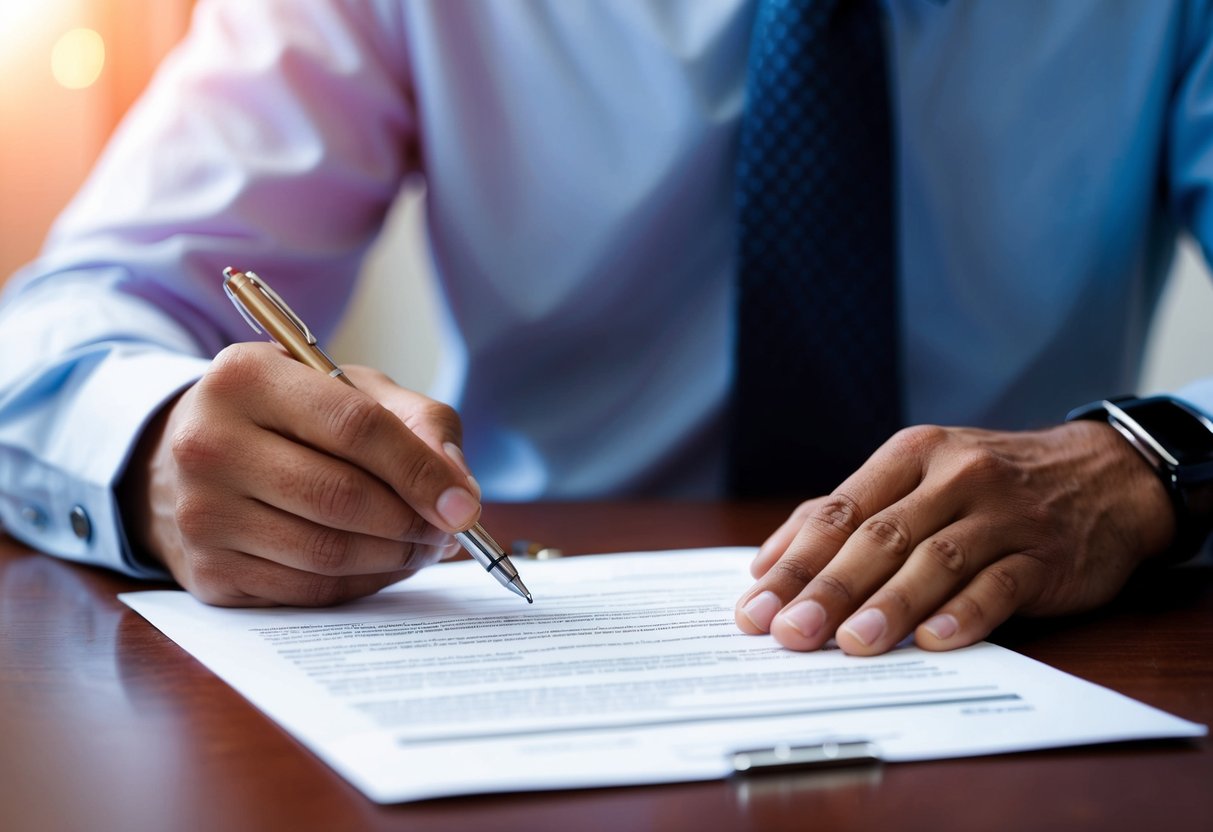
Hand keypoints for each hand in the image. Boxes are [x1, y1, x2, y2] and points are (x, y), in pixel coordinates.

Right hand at [119, 342, 477, 605]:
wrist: (190, 460)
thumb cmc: (290, 419)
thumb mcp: (351, 391)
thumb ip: (419, 423)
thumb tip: (460, 489)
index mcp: (246, 377)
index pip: (356, 427)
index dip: (420, 471)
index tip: (464, 504)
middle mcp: (208, 443)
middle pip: (341, 497)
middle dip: (412, 521)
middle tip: (447, 529)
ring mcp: (200, 514)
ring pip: (327, 553)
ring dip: (394, 558)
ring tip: (421, 546)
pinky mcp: (208, 572)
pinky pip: (307, 592)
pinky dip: (361, 585)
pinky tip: (382, 565)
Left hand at [734, 422, 1176, 654]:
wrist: (1103, 475)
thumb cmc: (987, 484)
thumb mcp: (918, 475)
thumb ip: (846, 512)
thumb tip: (770, 562)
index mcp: (910, 456)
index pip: (839, 512)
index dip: (794, 563)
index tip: (756, 608)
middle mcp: (953, 478)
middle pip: (880, 538)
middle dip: (829, 589)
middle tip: (790, 634)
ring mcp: (1002, 515)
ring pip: (936, 560)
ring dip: (891, 604)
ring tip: (853, 643)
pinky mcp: (1045, 554)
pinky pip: (1001, 585)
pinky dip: (966, 613)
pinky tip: (935, 641)